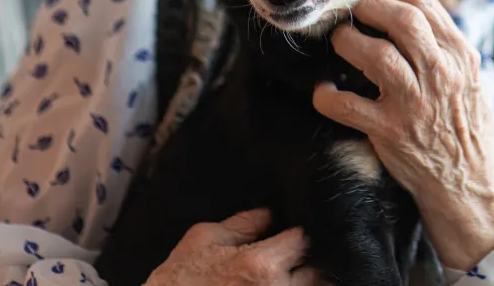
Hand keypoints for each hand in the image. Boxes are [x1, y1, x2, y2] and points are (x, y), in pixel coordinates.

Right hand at [143, 208, 318, 285]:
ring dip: (300, 281)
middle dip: (303, 265)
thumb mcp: (203, 239)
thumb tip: (269, 215)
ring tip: (280, 276)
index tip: (290, 237)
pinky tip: (272, 285)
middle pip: (315, 273)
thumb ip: (242, 224)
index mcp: (260, 264)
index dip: (297, 236)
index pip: (303, 241)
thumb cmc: (177, 280)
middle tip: (289, 260)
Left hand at [312, 0, 493, 270]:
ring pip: (376, 56)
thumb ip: (445, 45)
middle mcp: (440, 75)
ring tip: (340, 43)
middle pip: (403, 22)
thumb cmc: (464, 125)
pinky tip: (324, 90)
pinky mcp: (389, 131)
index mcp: (460, 57)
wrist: (467, 183)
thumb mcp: (470, 78)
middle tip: (354, 11)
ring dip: (348, 42)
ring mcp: (414, 103)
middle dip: (371, 7)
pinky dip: (327, 94)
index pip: (427, 7)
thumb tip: (410, 10)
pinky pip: (347, 105)